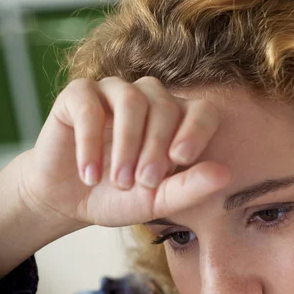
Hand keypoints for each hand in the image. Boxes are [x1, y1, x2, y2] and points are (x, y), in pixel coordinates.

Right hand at [20, 76, 230, 229]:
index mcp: (175, 121)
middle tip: (142, 184)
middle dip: (155, 149)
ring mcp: (113, 92)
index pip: (201, 111)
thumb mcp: (156, 201)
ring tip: (118, 181)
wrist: (68, 201)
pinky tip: (89, 174)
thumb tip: (225, 175)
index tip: (181, 159)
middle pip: (165, 107)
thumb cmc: (118, 198)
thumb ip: (189, 189)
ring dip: (127, 144)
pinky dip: (90, 141)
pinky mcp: (78, 94)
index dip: (196, 130)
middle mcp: (148, 99)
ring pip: (131, 100)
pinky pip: (89, 106)